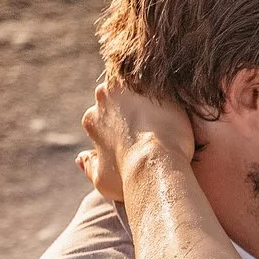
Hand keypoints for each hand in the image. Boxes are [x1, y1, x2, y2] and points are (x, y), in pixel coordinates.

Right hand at [77, 78, 197, 203]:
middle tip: (153, 121)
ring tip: (166, 110)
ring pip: (136, 83)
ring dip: (147, 93)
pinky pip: (160, 79)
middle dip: (131, 105)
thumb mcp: (101, 179)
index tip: (135, 134)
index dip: (120, 124)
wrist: (155, 164)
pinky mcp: (154, 82)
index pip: (104, 115)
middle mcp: (104, 98)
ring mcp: (129, 87)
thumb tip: (81, 158)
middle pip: (117, 95)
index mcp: (92, 119)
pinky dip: (167, 89)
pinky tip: (177, 104)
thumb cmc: (129, 177)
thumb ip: (89, 166)